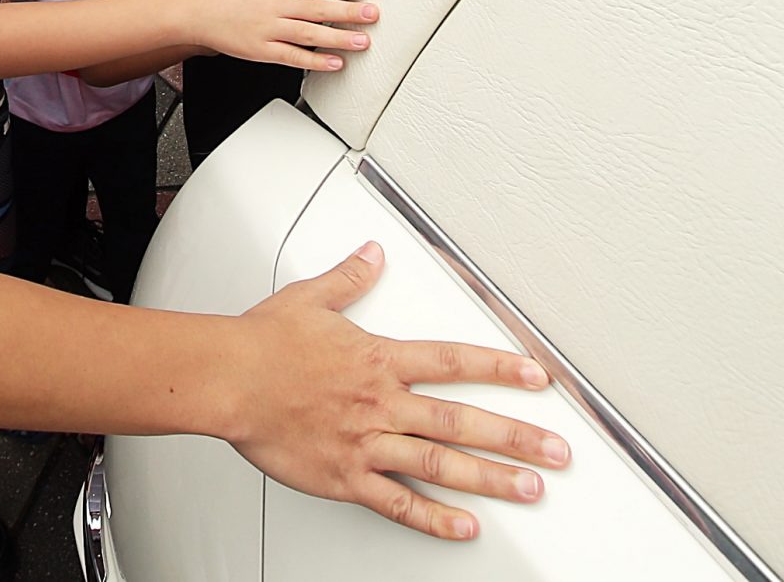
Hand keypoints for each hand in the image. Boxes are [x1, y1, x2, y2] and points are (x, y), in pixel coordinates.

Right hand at [182, 0, 375, 70]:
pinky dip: (315, 61)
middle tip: (373, 12)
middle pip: (318, 7)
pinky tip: (334, 63)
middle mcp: (275, 5)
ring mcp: (269, 28)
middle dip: (348, 10)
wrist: (194, 9)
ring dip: (339, 38)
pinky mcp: (262, 50)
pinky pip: (293, 57)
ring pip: (310, 33)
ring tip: (363, 40)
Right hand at [226, 244, 566, 539]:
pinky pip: (398, 502)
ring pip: (441, 463)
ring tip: (529, 489)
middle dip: (517, 435)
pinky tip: (466, 527)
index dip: (500, 368)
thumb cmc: (262, 344)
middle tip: (558, 451)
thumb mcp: (309, 299)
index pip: (453, 361)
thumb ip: (349, 278)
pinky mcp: (346, 476)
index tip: (538, 378)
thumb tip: (371, 254)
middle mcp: (381, 402)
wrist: (225, 381)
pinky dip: (434, 518)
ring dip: (490, 478)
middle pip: (462, 420)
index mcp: (379, 359)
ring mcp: (366, 442)